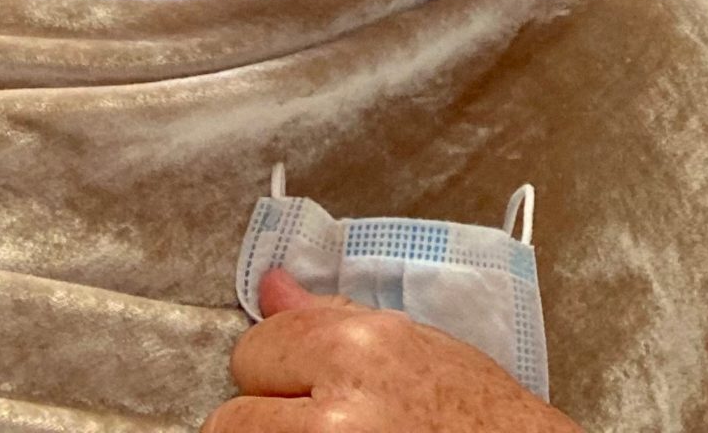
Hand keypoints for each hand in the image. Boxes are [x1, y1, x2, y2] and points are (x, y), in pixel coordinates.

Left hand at [201, 268, 580, 431]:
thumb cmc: (476, 413)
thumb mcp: (413, 347)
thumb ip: (331, 319)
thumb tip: (271, 288)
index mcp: (356, 355)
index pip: (252, 351)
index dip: (280, 368)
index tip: (311, 382)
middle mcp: (332, 420)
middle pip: (231, 419)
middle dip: (271, 417)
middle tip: (326, 421)